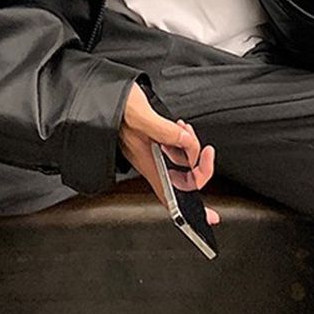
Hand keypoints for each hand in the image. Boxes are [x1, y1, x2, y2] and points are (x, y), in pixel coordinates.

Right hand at [119, 83, 218, 224]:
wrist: (101, 96)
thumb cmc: (114, 106)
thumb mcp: (140, 114)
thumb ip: (165, 131)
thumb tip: (187, 144)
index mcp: (147, 162)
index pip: (173, 198)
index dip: (193, 212)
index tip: (211, 217)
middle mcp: (150, 161)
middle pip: (183, 180)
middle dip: (199, 166)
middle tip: (206, 151)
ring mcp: (151, 151)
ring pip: (180, 162)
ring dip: (190, 148)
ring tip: (186, 131)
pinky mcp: (152, 139)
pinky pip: (174, 147)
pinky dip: (182, 138)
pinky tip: (178, 127)